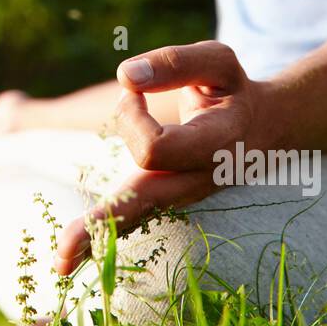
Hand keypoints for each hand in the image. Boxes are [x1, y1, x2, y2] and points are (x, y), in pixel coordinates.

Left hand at [53, 41, 265, 274]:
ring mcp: (182, 196)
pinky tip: (73, 256)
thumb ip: (173, 64)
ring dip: (95, 242)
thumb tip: (124, 76)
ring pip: (136, 221)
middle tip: (61, 257)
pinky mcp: (167, 199)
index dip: (132, 117)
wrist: (265, 127)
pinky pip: (133, 220)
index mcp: (214, 146)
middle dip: (101, 225)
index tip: (133, 91)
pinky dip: (102, 237)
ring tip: (61, 264)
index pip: (156, 148)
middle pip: (142, 204)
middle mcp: (197, 180)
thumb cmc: (232, 89)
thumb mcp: (217, 61)